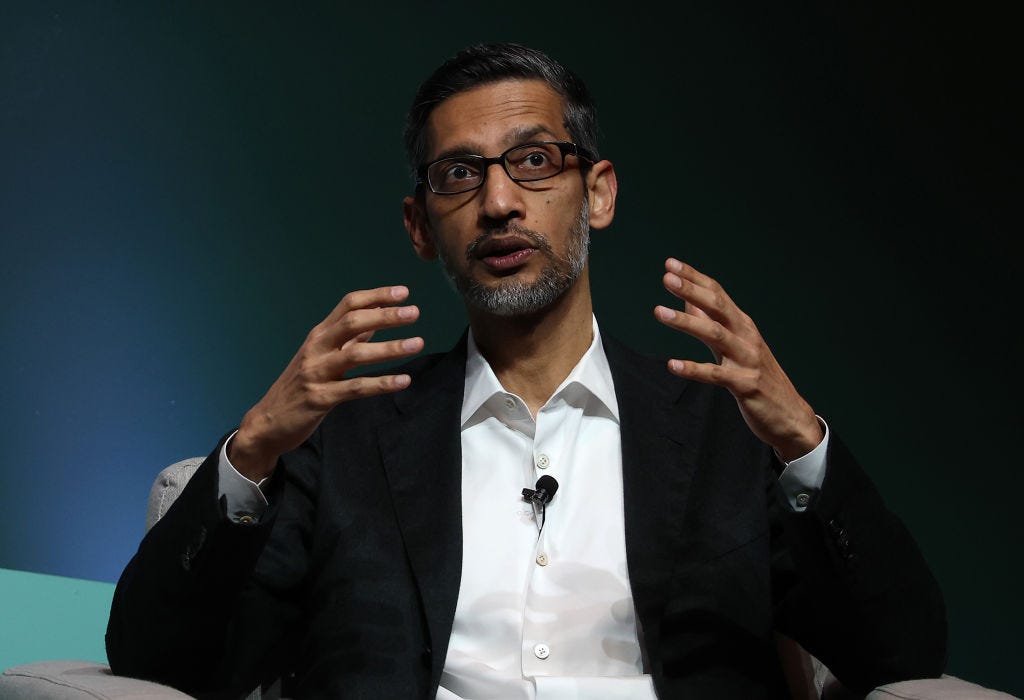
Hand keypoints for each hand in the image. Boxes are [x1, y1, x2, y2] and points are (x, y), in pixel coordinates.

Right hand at [229, 286, 423, 479]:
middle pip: (352, 322)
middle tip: (414, 312)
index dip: (376, 296)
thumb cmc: (301, 386)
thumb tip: (377, 316)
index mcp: (319, 335)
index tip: (403, 292)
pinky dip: (382, 383)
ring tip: (417, 343)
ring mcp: (317, 373)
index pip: (348, 305)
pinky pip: (355, 388)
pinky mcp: (320, 398)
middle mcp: (316, 349)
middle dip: (385, 315)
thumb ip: (350, 338)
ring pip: (356, 354)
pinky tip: (404, 381)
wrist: (268, 422)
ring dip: (389, 348)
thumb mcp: (323, 356)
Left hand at [654, 258, 821, 460]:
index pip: (717, 293)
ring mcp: (747, 359)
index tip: (670, 264)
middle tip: (667, 277)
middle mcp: (747, 336)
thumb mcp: (735, 345)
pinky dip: (694, 369)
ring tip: (659, 312)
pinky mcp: (745, 384)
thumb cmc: (758, 376)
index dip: (694, 278)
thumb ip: (713, 322)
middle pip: (717, 306)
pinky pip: (716, 374)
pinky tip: (673, 364)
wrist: (789, 414)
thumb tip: (690, 299)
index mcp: (743, 324)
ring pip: (715, 334)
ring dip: (686, 321)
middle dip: (691, 290)